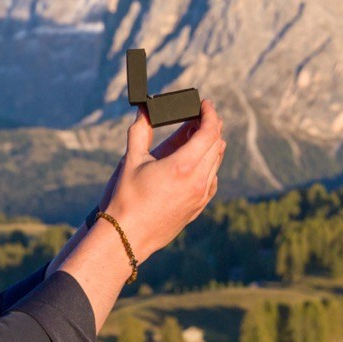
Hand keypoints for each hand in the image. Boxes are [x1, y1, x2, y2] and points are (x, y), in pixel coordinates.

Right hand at [99, 98, 225, 260]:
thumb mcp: (131, 160)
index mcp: (183, 166)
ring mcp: (200, 197)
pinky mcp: (197, 209)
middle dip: (211, 127)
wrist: (126, 237)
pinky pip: (211, 181)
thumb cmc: (126, 198)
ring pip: (216, 163)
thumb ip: (140, 130)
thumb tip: (144, 109)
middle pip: (216, 145)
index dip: (210, 114)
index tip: (205, 104)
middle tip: (199, 116)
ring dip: (211, 145)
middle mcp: (197, 182)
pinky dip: (209, 166)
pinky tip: (197, 163)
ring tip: (196, 135)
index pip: (209, 132)